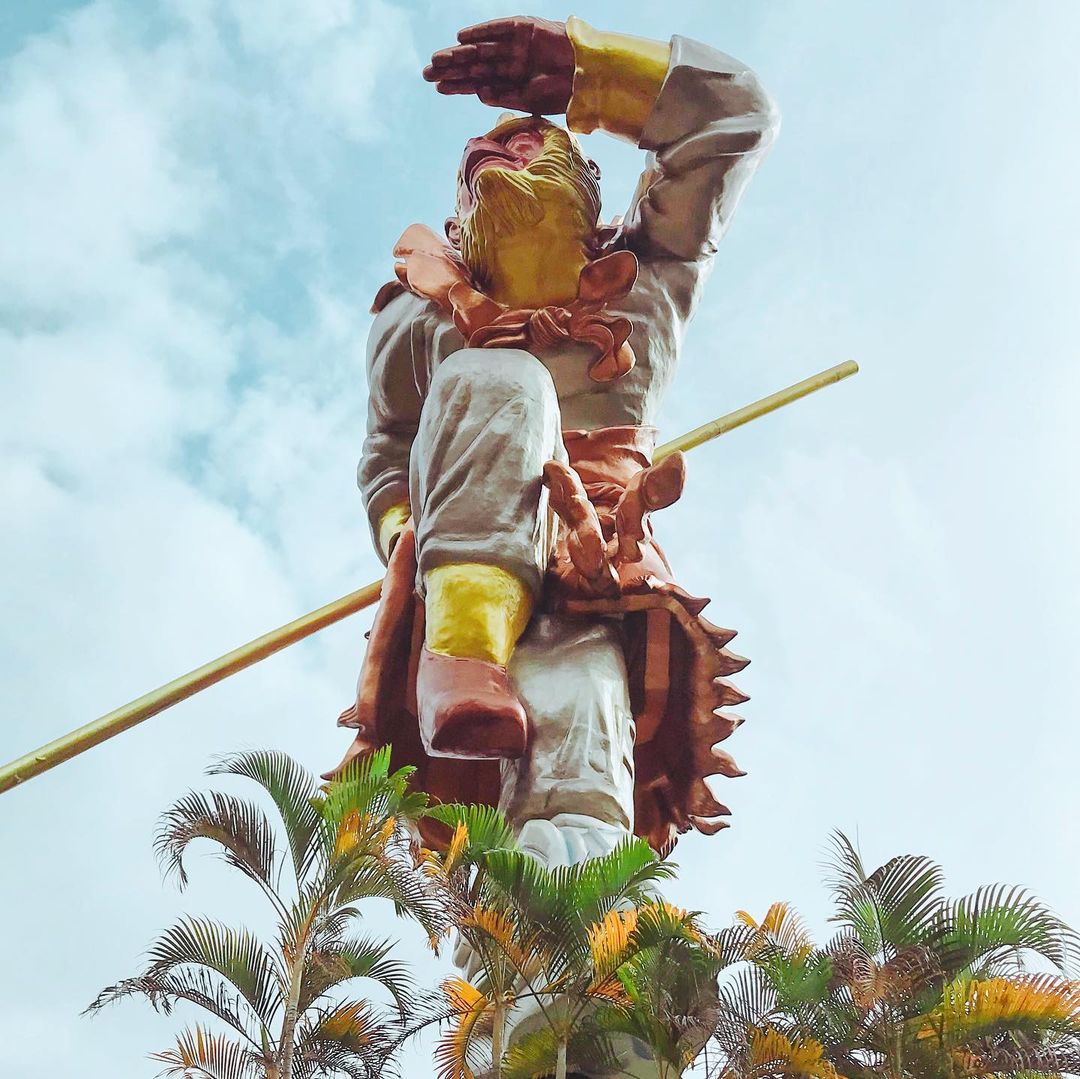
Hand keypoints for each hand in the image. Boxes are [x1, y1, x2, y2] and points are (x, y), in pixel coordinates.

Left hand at [422, 16, 574, 114]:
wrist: (587, 75)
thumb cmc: (563, 93)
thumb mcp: (530, 100)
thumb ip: (505, 96)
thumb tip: (479, 93)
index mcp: (509, 82)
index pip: (477, 82)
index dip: (457, 84)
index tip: (438, 86)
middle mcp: (509, 62)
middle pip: (474, 65)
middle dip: (451, 68)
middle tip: (426, 72)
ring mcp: (516, 45)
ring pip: (481, 48)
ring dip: (459, 53)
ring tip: (438, 59)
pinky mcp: (524, 28)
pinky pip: (497, 29)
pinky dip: (480, 32)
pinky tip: (461, 38)